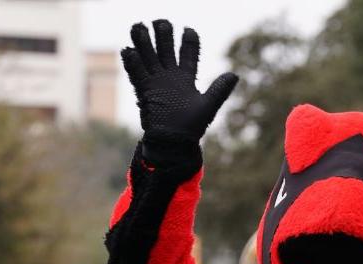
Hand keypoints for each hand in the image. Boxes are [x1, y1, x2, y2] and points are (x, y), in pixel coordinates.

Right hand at [121, 20, 237, 141]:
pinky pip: (137, 74)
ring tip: (139, 26)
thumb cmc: (192, 127)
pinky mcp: (145, 91)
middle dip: (163, 35)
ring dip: (144, 43)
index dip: (189, 41)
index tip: (188, 29)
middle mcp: (170, 76)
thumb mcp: (208, 105)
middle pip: (165, 49)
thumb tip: (234, 75)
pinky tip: (128, 50)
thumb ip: (219, 89)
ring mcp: (156, 82)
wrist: (174, 142)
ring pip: (149, 57)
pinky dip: (132, 63)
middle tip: (161, 22)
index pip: (188, 53)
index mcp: (186, 77)